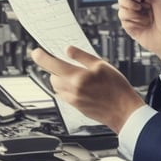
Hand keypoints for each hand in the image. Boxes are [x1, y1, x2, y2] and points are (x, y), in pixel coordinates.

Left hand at [30, 45, 145, 132]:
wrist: (124, 111)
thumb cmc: (117, 88)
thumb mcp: (102, 65)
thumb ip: (82, 56)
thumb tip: (68, 50)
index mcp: (78, 77)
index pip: (52, 64)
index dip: (41, 57)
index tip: (36, 52)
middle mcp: (72, 90)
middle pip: (52, 76)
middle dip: (55, 68)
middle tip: (66, 63)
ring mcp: (73, 100)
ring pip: (56, 87)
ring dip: (60, 79)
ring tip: (75, 75)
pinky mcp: (75, 107)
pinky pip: (63, 95)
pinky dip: (66, 89)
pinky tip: (80, 86)